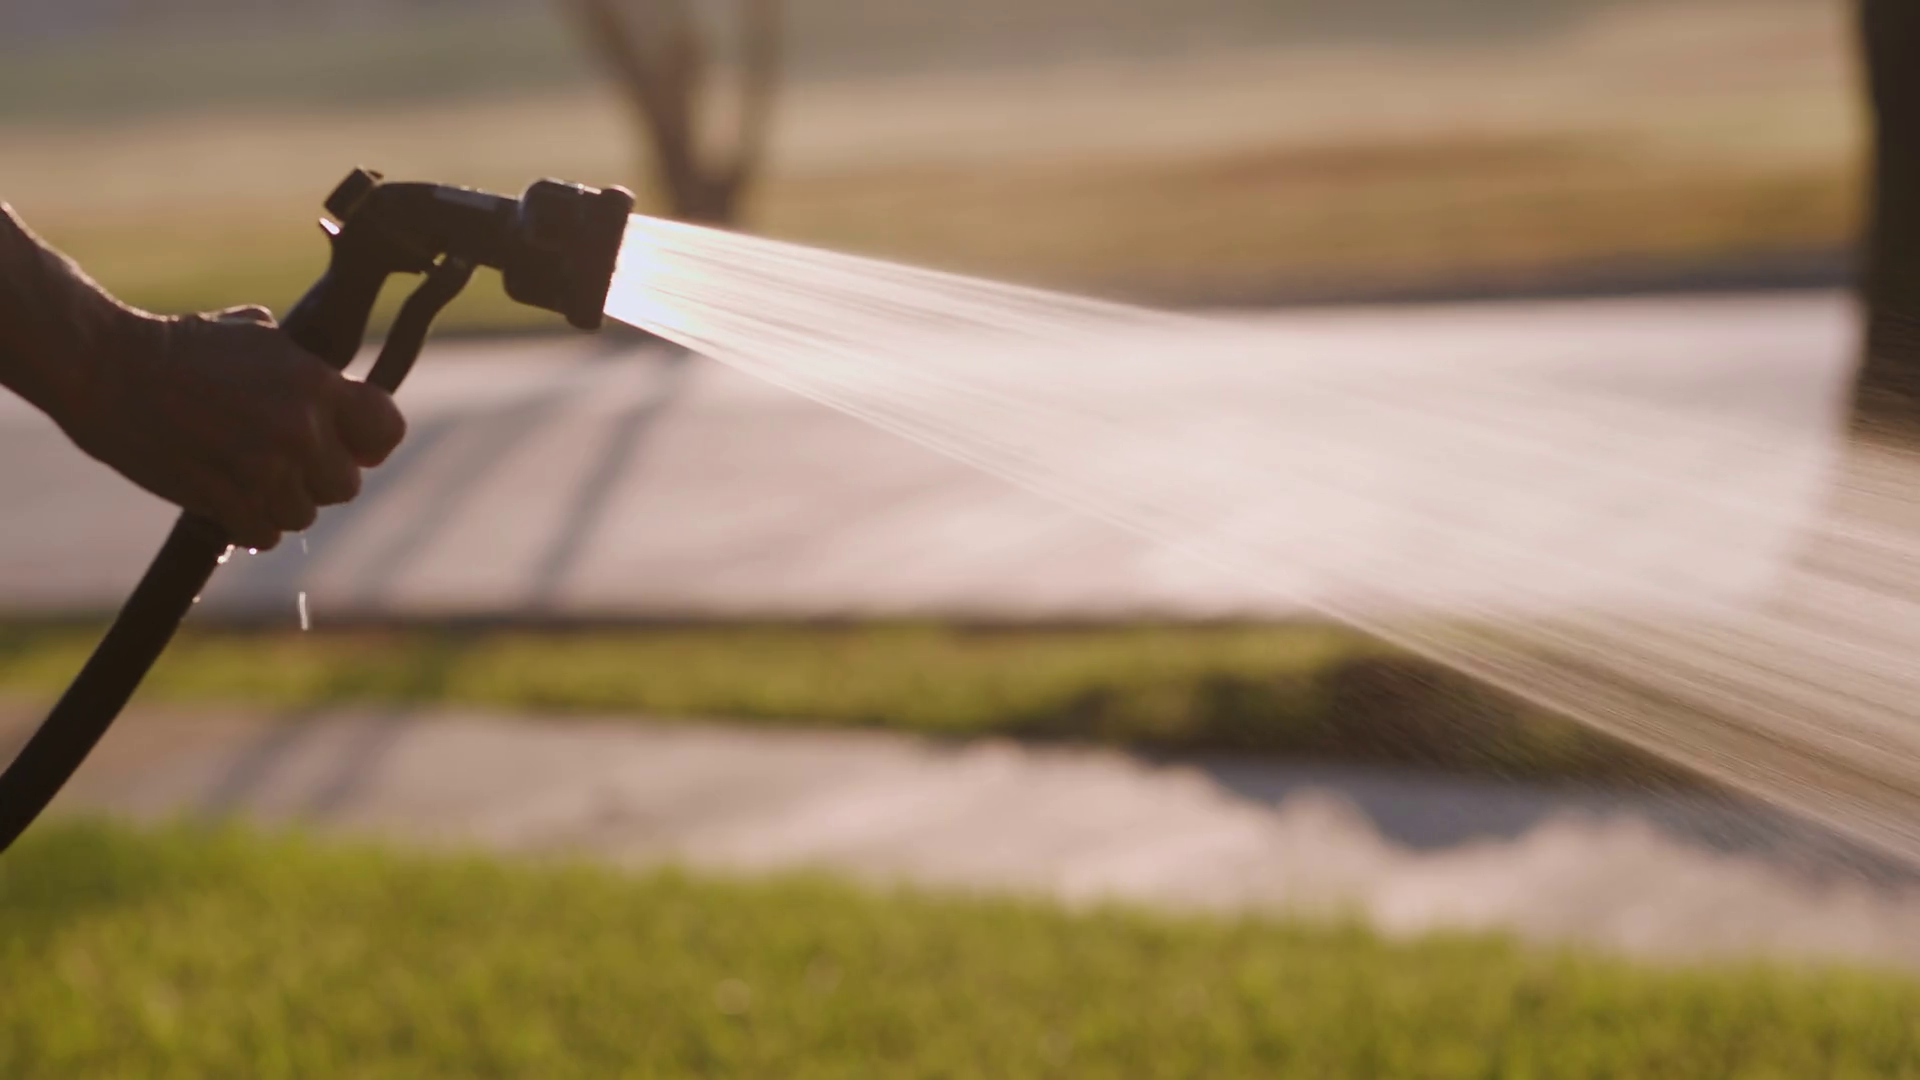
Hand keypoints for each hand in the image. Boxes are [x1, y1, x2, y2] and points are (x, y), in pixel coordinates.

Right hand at [62, 305, 405, 550]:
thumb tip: (337, 387)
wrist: (106, 366)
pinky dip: (248, 524)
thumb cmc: (182, 345)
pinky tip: (225, 496)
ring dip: (279, 502)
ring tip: (244, 473)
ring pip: (303, 515)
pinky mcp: (223, 501)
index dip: (369, 443)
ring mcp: (262, 469)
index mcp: (316, 384)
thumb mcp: (259, 335)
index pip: (386, 430)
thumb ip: (306, 368)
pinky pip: (264, 534)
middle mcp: (299, 430)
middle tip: (281, 460)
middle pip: (345, 486)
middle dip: (317, 478)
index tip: (347, 443)